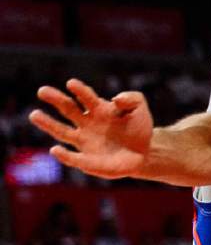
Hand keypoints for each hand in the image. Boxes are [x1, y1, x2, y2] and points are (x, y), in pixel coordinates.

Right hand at [28, 79, 153, 178]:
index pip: (87, 97)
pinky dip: (64, 155)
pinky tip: (56, 150)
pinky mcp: (86, 161)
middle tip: (42, 90)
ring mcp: (84, 142)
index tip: (71, 83)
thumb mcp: (140, 109)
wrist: (143, 154)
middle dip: (56, 99)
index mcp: (99, 109)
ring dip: (48, 124)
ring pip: (61, 132)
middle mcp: (87, 124)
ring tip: (34, 114)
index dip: (80, 90)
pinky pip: (73, 158)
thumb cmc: (138, 129)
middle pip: (68, 109)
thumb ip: (133, 99)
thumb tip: (116, 99)